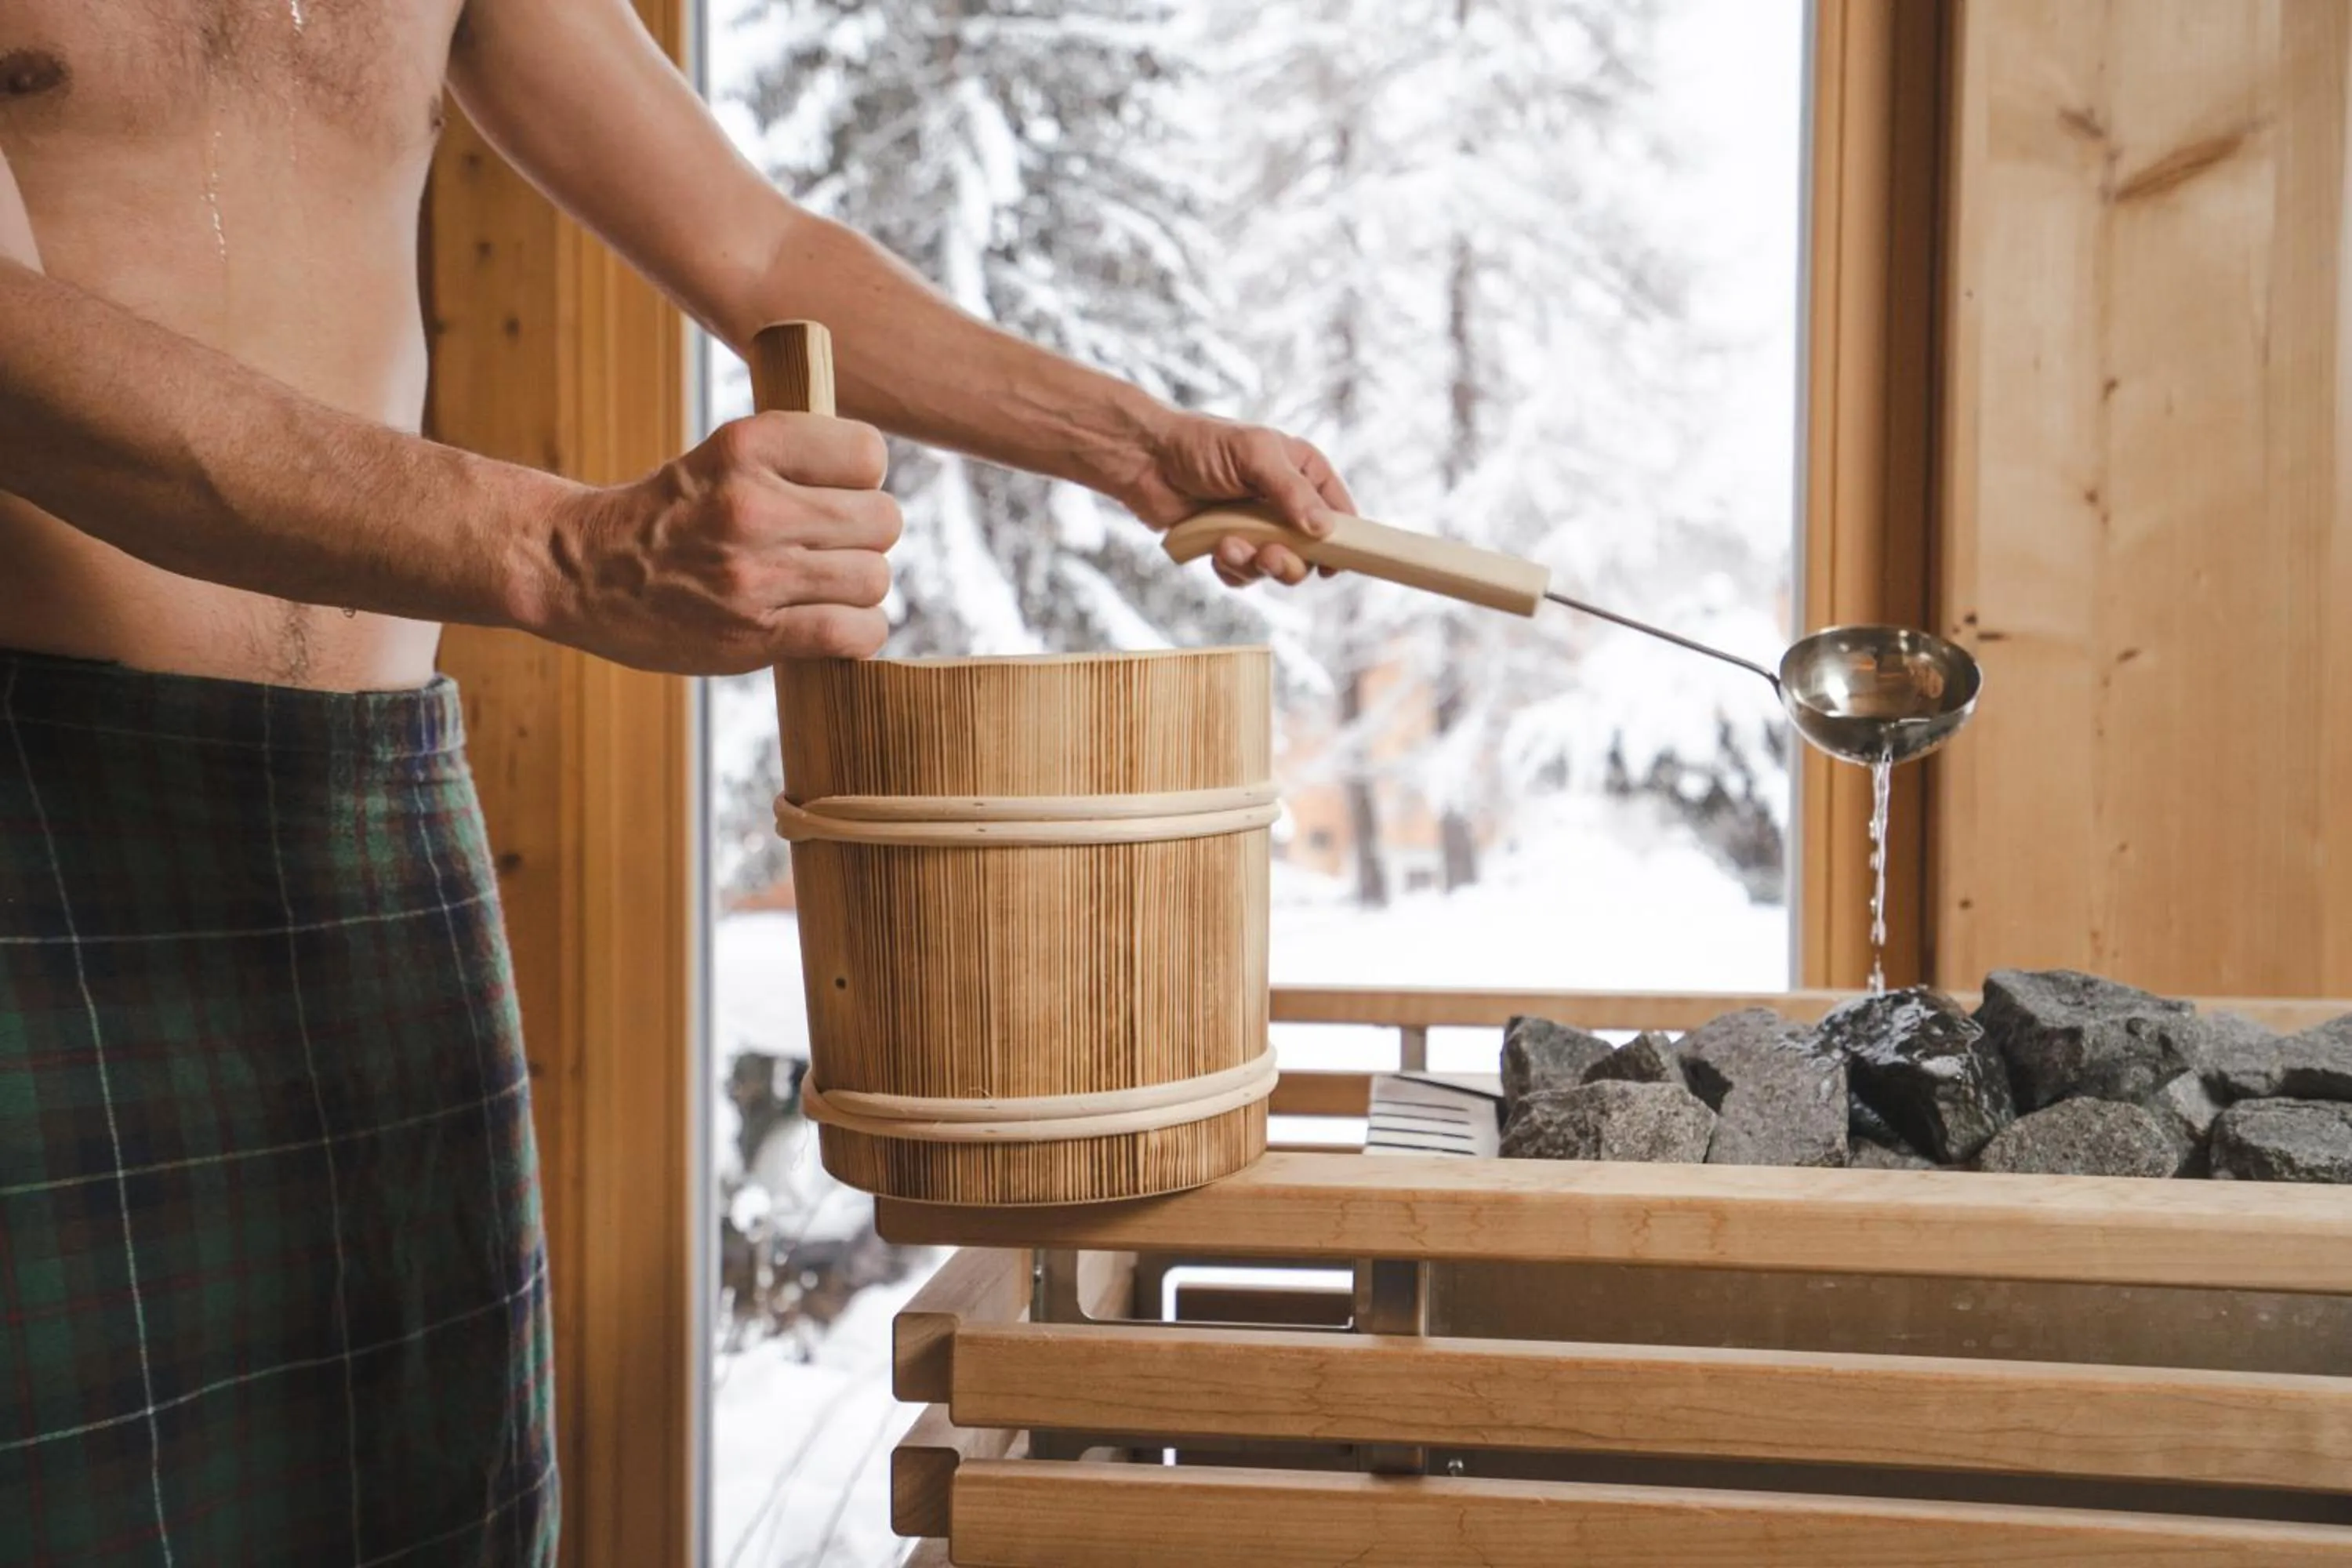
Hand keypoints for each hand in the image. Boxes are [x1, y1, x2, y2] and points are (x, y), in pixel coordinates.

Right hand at [533, 412, 899, 673]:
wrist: (581, 571)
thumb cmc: (668, 515)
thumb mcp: (723, 455)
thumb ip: (796, 458)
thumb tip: (880, 477)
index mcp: (746, 446)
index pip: (867, 453)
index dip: (861, 479)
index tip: (835, 494)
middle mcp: (752, 506)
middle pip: (882, 520)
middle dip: (864, 537)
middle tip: (829, 548)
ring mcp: (754, 574)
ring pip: (874, 578)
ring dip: (858, 590)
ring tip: (821, 589)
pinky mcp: (754, 634)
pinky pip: (855, 632)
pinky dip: (857, 635)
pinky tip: (830, 627)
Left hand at [1122, 412, 1355, 587]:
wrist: (1144, 461)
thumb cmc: (1200, 444)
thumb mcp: (1254, 455)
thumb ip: (1292, 492)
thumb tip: (1325, 529)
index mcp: (1301, 471)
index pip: (1338, 510)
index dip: (1343, 540)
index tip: (1335, 563)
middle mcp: (1284, 502)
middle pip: (1311, 551)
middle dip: (1290, 560)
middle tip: (1270, 556)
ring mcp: (1257, 527)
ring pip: (1277, 567)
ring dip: (1255, 564)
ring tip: (1229, 546)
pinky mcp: (1229, 546)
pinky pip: (1245, 576)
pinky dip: (1232, 569)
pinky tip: (1215, 549)